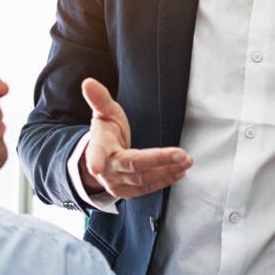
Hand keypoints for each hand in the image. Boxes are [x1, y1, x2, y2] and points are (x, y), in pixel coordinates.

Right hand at [79, 78, 190, 198]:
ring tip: (186, 161)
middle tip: (180, 154)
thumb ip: (99, 99)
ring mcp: (117, 183)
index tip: (95, 168)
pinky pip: (147, 188)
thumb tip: (88, 82)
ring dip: (167, 170)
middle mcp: (107, 169)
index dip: (95, 160)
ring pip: (144, 179)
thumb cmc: (106, 133)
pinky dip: (164, 180)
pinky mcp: (127, 192)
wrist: (103, 160)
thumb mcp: (103, 113)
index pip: (97, 153)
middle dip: (158, 160)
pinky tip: (178, 172)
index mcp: (98, 147)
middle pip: (133, 165)